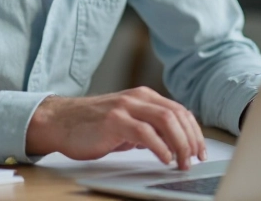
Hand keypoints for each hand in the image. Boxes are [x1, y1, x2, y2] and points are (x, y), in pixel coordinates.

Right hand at [26, 87, 206, 169]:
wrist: (60, 121)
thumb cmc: (91, 125)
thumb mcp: (126, 123)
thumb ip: (148, 129)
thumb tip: (172, 145)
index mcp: (143, 97)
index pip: (179, 111)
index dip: (194, 132)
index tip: (200, 150)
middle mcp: (137, 98)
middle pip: (177, 115)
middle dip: (192, 139)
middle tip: (195, 159)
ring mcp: (125, 107)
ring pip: (166, 120)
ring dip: (180, 144)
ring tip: (182, 162)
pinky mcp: (114, 121)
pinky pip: (145, 133)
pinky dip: (160, 147)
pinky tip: (164, 159)